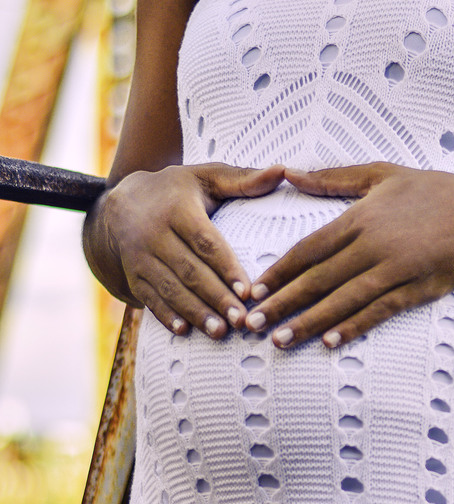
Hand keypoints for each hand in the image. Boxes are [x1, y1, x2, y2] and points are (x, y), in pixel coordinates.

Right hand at [88, 163, 284, 336]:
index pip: (205, 242)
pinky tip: (184, 331)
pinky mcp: (132, 273)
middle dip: (215, 297)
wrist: (122, 201)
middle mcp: (153, 232)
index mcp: (177, 208)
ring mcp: (139, 255)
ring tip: (220, 332)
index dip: (226, 268)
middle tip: (242, 320)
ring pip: (169, 287)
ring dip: (195, 312)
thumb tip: (282, 171)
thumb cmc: (178, 190)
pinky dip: (165, 315)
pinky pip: (148, 297)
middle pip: (189, 270)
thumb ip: (244, 179)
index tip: (248, 291)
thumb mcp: (207, 177)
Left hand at [246, 163, 453, 348]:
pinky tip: (331, 341)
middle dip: (281, 303)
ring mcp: (396, 269)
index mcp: (360, 217)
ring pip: (343, 300)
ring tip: (280, 340)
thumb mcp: (381, 173)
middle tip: (251, 324)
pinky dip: (354, 326)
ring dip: (309, 321)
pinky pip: (380, 311)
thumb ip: (333, 177)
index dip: (278, 271)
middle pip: (318, 279)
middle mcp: (373, 245)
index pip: (308, 249)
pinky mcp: (418, 288)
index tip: (252, 290)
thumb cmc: (435, 189)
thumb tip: (289, 173)